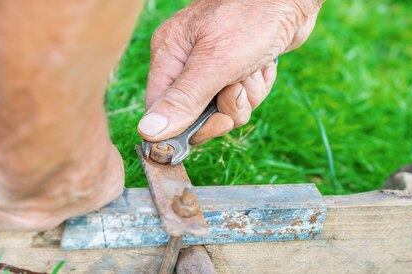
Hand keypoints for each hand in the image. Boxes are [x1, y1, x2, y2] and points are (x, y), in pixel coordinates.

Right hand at [138, 0, 322, 143]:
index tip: (211, 123)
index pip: (160, 109)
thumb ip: (183, 99)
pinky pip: (242, 97)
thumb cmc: (252, 19)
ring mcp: (212, 65)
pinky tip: (263, 66)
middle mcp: (186, 61)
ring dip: (246, 96)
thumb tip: (148, 132)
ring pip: (223, 108)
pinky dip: (257, 86)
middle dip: (224, 108)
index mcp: (169, 54)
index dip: (185, 126)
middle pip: (195, 114)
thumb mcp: (215, 63)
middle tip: (237, 90)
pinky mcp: (236, 68)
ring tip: (253, 69)